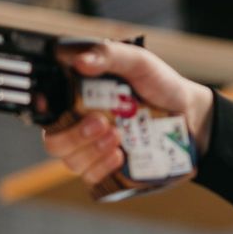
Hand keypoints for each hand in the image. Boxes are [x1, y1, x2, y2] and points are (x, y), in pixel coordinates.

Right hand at [42, 40, 213, 184]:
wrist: (191, 115)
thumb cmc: (161, 85)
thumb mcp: (138, 62)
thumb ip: (110, 56)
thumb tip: (81, 60)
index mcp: (79, 96)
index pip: (45, 107)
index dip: (41, 110)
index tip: (56, 107)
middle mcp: (80, 123)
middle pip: (53, 140)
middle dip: (73, 135)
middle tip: (101, 123)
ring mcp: (94, 148)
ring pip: (69, 160)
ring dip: (90, 150)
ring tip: (117, 137)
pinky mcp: (109, 168)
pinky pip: (90, 177)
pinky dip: (101, 167)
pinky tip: (120, 155)